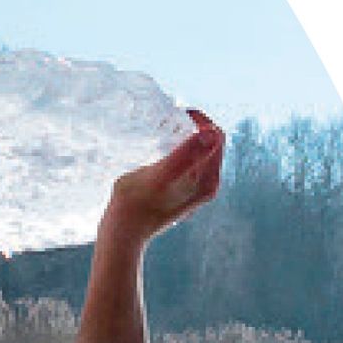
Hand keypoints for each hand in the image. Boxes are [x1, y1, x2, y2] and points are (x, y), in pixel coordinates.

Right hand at [104, 111, 224, 243]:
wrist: (125, 230)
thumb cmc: (137, 201)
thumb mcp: (162, 173)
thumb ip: (187, 154)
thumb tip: (211, 133)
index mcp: (208, 179)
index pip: (217, 136)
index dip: (201, 120)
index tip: (179, 112)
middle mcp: (208, 184)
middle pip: (211, 144)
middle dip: (194, 127)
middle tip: (169, 119)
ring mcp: (197, 189)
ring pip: (200, 153)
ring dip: (186, 137)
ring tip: (164, 130)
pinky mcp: (184, 192)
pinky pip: (190, 163)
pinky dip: (180, 150)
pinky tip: (162, 149)